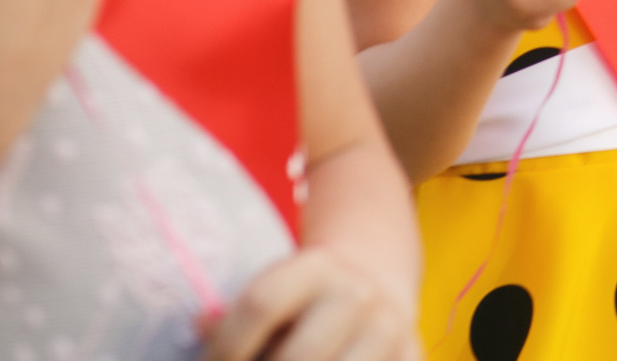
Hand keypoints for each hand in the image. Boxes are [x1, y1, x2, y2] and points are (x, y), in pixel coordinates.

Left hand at [202, 246, 419, 360]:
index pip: (261, 304)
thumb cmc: (301, 310)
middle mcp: (358, 293)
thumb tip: (201, 323)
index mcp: (316, 267)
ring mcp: (390, 329)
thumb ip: (232, 320)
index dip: (225, 349)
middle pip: (298, 356)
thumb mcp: (271, 296)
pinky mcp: (412, 356)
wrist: (374, 296)